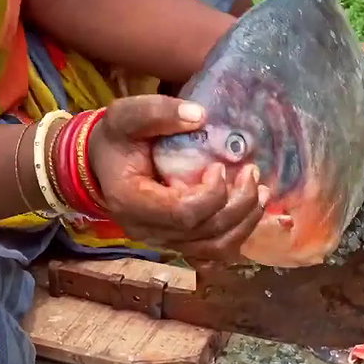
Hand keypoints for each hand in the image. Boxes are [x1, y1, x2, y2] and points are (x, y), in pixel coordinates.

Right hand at [89, 95, 267, 261]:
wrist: (102, 166)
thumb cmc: (116, 141)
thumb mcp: (126, 116)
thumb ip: (158, 112)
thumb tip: (200, 115)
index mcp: (132, 203)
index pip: (182, 214)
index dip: (211, 195)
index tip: (220, 166)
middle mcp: (148, 231)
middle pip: (205, 233)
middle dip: (239, 204)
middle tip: (253, 172)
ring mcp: (165, 242)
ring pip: (215, 249)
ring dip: (245, 222)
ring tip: (261, 192)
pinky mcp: (179, 243)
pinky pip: (214, 251)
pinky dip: (239, 234)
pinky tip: (251, 210)